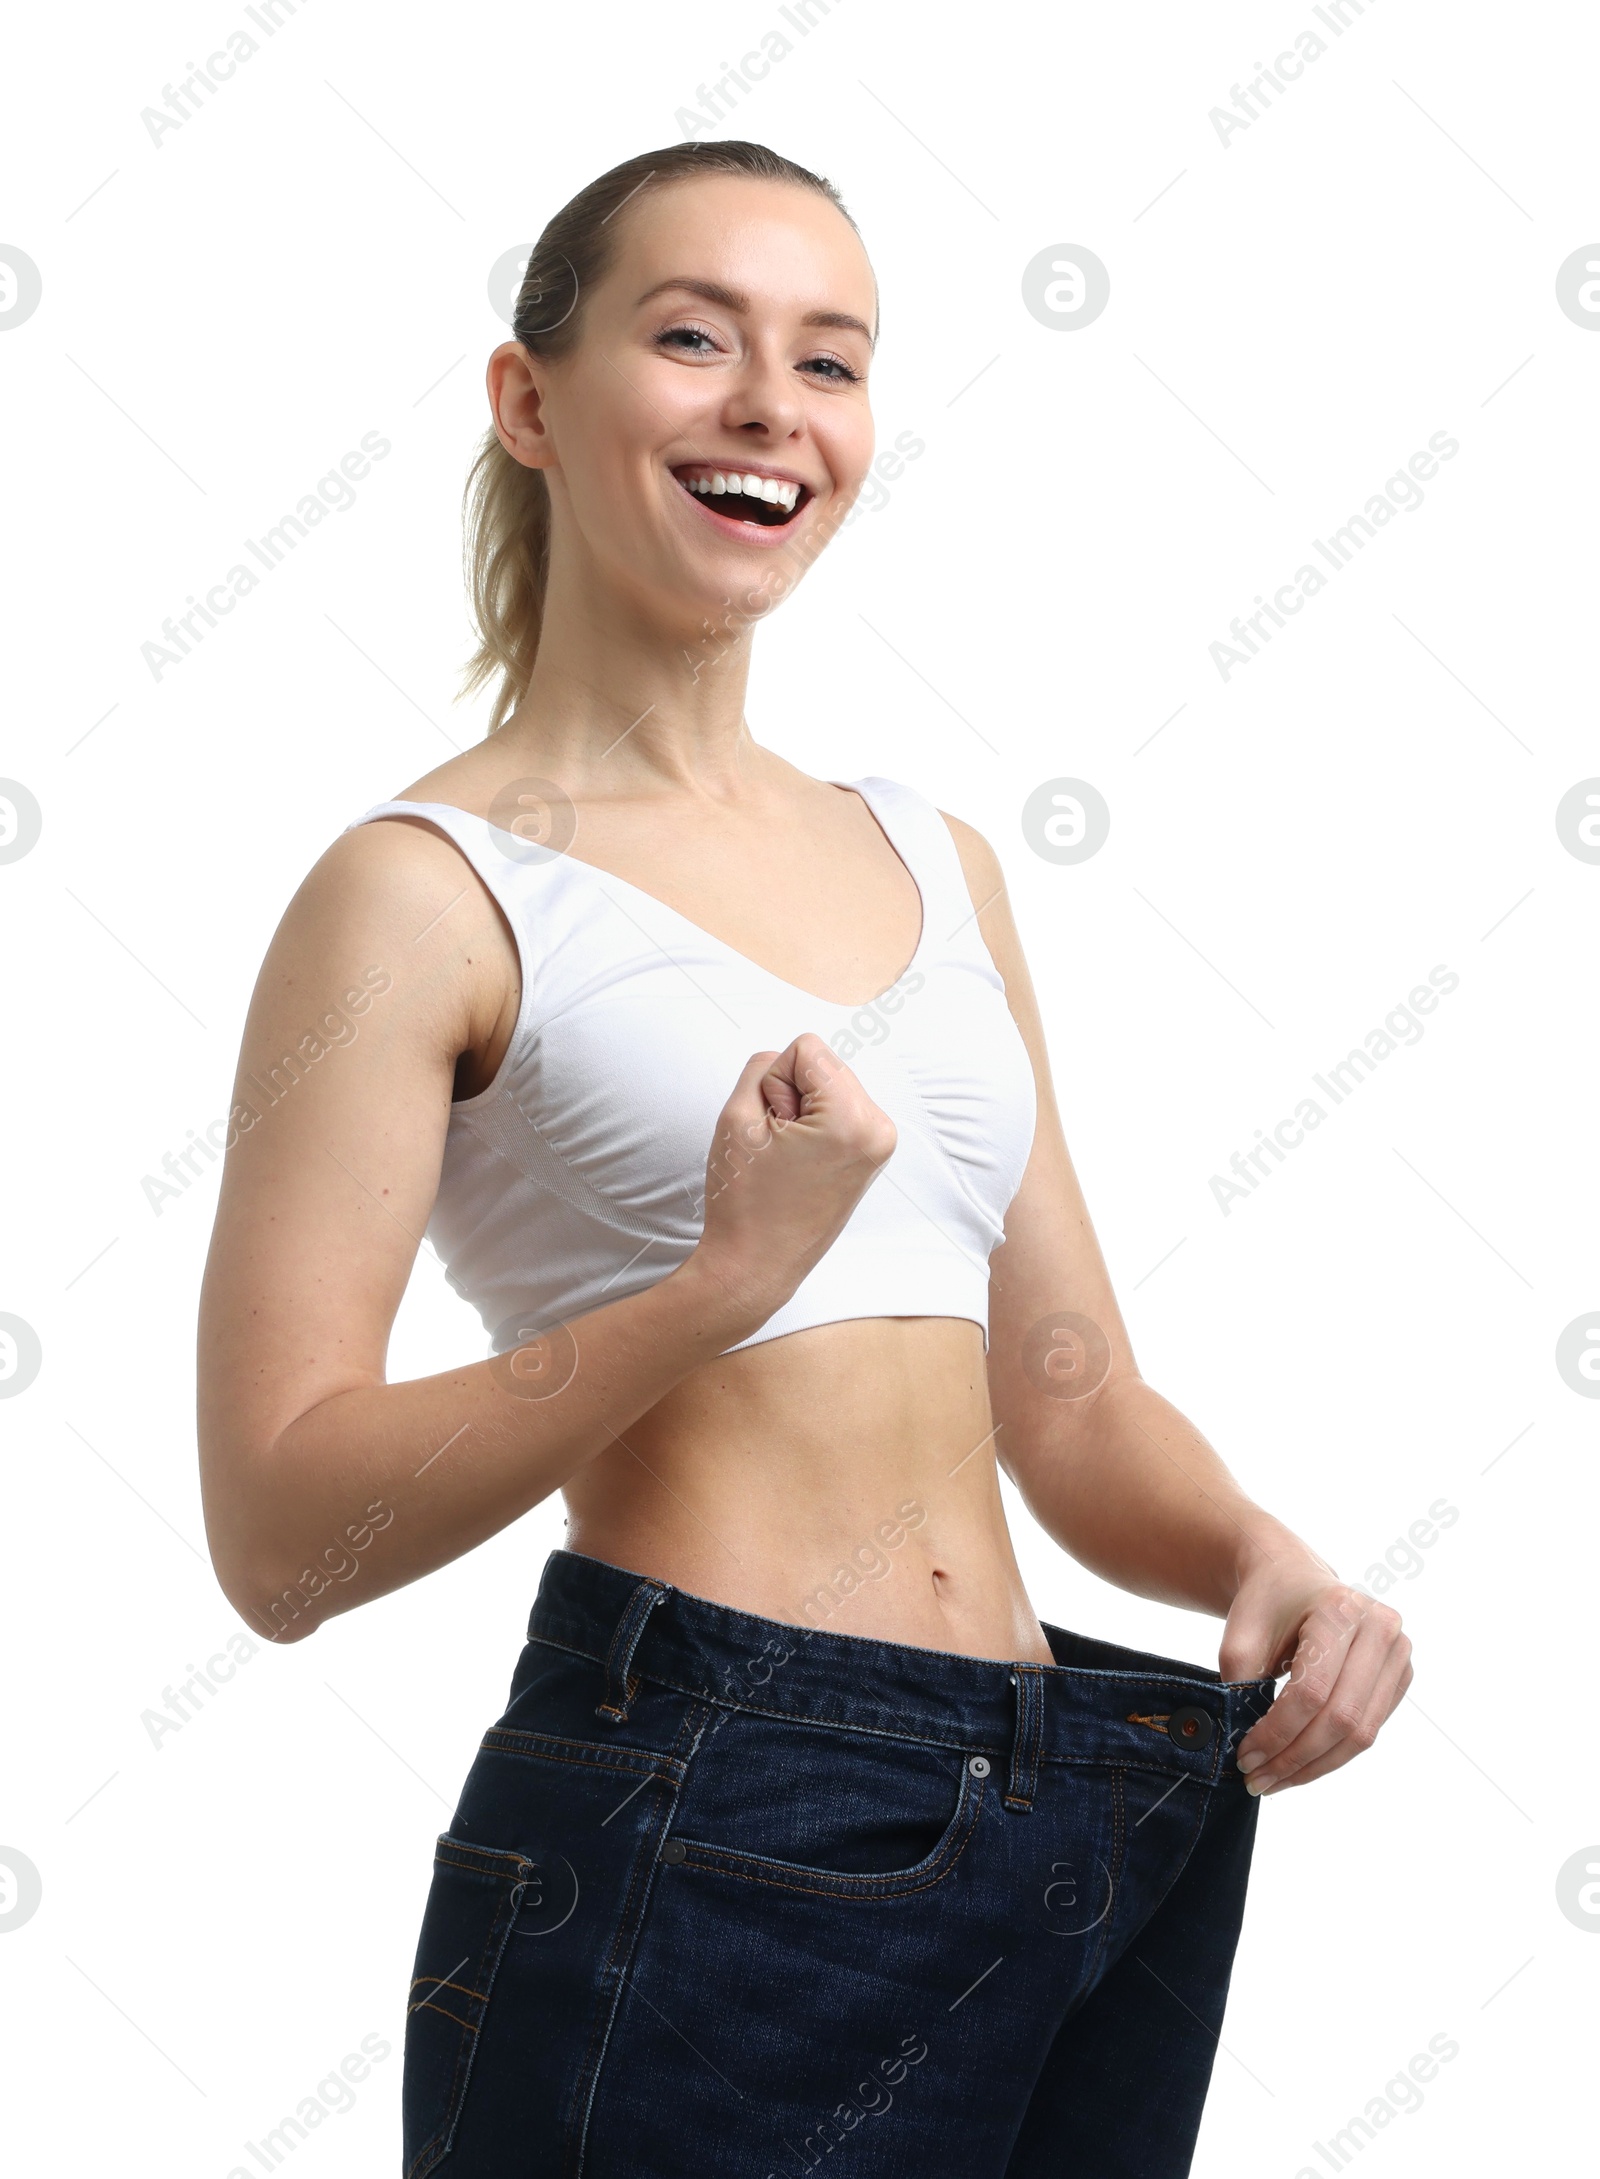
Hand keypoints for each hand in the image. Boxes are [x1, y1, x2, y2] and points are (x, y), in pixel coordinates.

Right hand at [692, 1034, 897, 1325]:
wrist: (756, 1266)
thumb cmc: (744, 1201)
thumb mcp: (737, 1116)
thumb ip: (762, 1067)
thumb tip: (788, 1060)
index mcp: (855, 1119)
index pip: (807, 1048)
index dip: (774, 1083)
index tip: (772, 1130)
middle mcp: (879, 1129)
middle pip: (824, 1064)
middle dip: (791, 1095)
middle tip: (778, 1148)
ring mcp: (880, 1144)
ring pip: (828, 1086)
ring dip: (800, 1112)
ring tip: (788, 1158)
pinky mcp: (871, 1156)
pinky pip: (836, 1111)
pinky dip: (813, 1126)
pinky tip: (799, 1163)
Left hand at [1219, 1549, 1412, 1794]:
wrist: (1290, 1576)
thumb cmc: (1266, 1604)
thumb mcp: (1240, 1634)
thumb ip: (1239, 1684)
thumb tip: (1246, 1746)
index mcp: (1339, 1609)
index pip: (1312, 1691)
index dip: (1278, 1733)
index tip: (1245, 1757)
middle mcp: (1380, 1627)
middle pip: (1341, 1717)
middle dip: (1296, 1758)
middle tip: (1258, 1779)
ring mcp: (1398, 1651)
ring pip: (1361, 1732)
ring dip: (1316, 1766)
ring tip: (1276, 1780)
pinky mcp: (1400, 1674)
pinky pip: (1370, 1729)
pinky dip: (1334, 1754)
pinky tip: (1300, 1763)